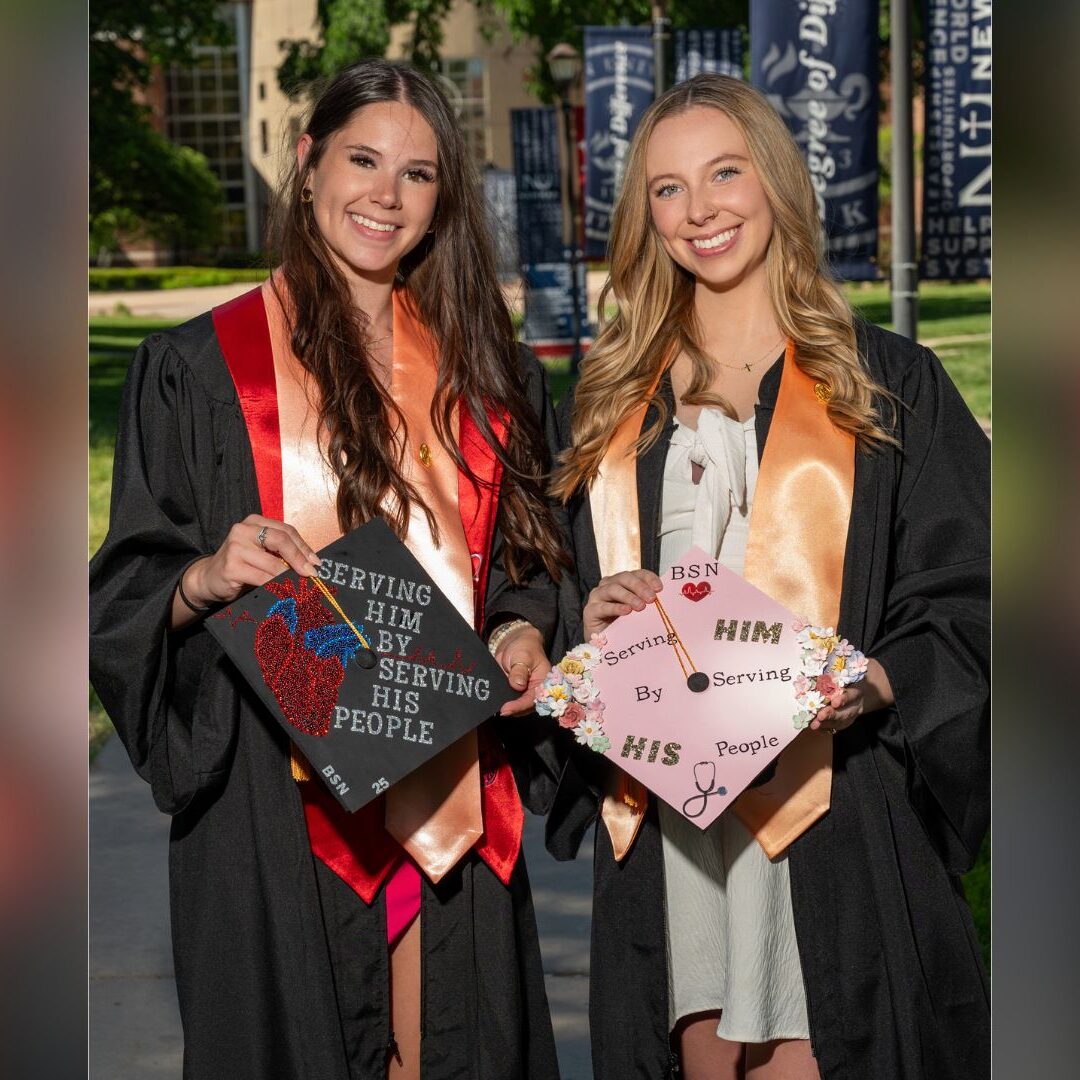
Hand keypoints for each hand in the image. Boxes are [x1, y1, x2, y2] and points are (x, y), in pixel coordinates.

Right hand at [173, 515, 321, 628]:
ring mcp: (235, 548)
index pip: (286, 531)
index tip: (316, 562)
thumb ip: (280, 551)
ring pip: (273, 563)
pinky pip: (262, 578)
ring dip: (290, 575)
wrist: (209, 578)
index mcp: (254, 522)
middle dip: (300, 558)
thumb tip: (311, 562)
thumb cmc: (242, 564)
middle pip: (281, 540)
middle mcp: (243, 530)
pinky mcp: (231, 567)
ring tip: (300, 583)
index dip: (304, 547)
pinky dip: (275, 585)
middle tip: (312, 573)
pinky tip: (283, 590)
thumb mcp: (261, 551)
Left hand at [494, 624, 549, 716]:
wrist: (516, 641)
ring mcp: (524, 693)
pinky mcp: (514, 692)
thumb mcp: (522, 655)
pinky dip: (502, 703)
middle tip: (500, 711)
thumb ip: (520, 670)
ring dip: (508, 708)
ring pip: (517, 707)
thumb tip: (518, 685)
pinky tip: (494, 703)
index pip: (534, 699)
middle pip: (526, 707)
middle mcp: (535, 690)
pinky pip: (509, 701)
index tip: (506, 709)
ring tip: (496, 707)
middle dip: (513, 710)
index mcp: (544, 682)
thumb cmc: (524, 646)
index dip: (520, 706)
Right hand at [583, 570, 662, 639]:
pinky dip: (615, 608)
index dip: (649, 578)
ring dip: (628, 596)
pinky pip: (603, 607)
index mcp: (623, 582)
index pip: (637, 573)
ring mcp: (597, 596)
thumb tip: (666, 599)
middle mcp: (609, 585)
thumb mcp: (639, 612)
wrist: (606, 645)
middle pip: (624, 578)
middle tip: (651, 598)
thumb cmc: (625, 626)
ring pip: (613, 589)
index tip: (660, 588)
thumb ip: (647, 603)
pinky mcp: (590, 610)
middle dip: (639, 586)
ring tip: (640, 607)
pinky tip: (626, 611)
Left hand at [809, 658, 893, 732]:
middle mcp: (856, 705)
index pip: (852, 695)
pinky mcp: (847, 720)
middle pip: (846, 712)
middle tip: (820, 715)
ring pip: (841, 722)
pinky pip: (837, 727)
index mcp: (859, 691)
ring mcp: (852, 714)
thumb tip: (828, 648)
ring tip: (814, 725)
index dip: (845, 699)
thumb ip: (842, 664)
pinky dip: (827, 728)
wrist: (869, 688)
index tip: (835, 701)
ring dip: (827, 724)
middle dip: (832, 715)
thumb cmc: (855, 675)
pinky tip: (816, 727)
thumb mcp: (852, 668)